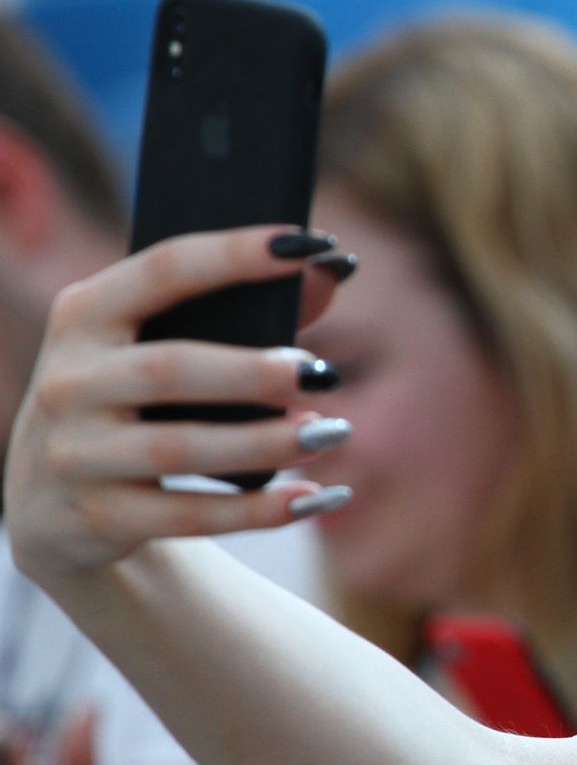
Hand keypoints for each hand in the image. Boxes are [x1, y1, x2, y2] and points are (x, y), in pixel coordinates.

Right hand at [4, 226, 353, 583]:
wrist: (55, 506)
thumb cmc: (135, 402)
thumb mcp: (160, 346)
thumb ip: (246, 310)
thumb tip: (332, 271)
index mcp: (84, 316)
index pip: (162, 270)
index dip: (234, 255)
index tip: (307, 246)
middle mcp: (68, 381)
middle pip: (170, 369)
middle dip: (253, 372)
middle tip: (323, 374)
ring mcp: (75, 454)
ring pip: (179, 449)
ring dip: (266, 443)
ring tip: (332, 432)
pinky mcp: (96, 519)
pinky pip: (187, 517)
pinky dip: (258, 511)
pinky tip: (312, 498)